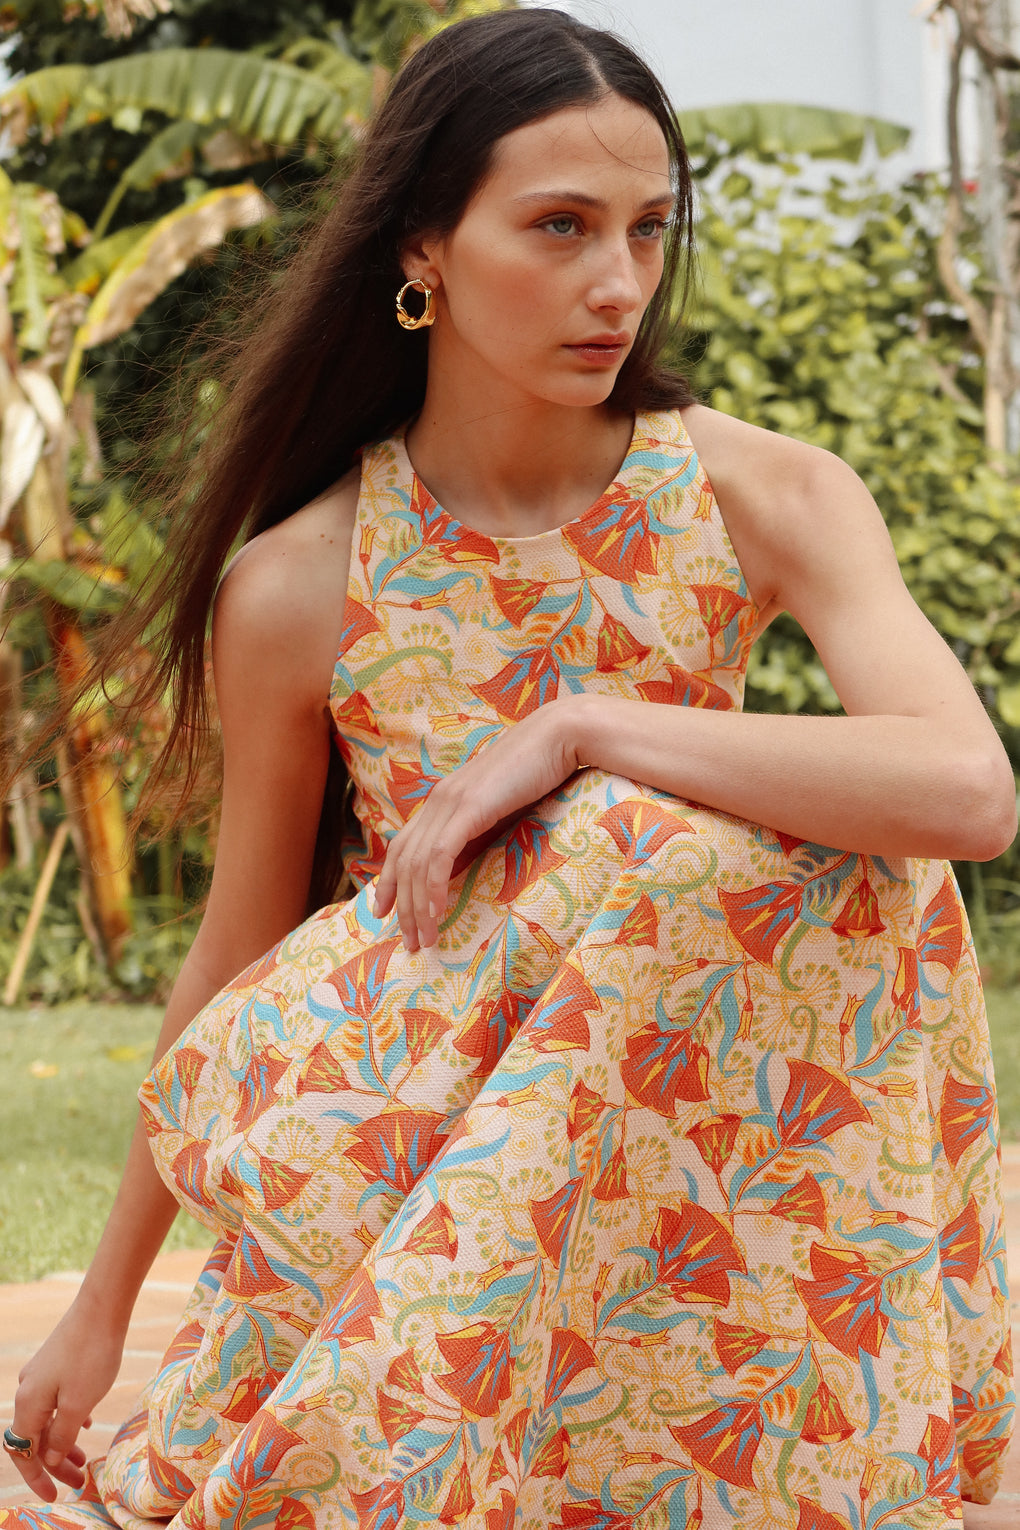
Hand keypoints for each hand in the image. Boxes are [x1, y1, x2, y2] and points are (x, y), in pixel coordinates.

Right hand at [8, 1302, 123, 1500]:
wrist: (102, 1306)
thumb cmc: (92, 1354)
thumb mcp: (79, 1404)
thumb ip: (62, 1435)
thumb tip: (49, 1459)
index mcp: (28, 1403)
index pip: (23, 1452)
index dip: (35, 1478)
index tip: (54, 1497)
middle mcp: (28, 1389)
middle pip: (34, 1438)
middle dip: (53, 1465)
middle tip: (77, 1482)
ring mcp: (41, 1375)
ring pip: (47, 1420)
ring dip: (62, 1443)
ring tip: (83, 1461)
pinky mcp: (56, 1364)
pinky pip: (56, 1402)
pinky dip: (68, 1419)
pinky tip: (86, 1424)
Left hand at [373, 698, 582, 950]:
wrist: (557, 736)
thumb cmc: (538, 772)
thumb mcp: (501, 809)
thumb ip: (478, 832)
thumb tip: (465, 865)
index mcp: (443, 800)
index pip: (403, 846)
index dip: (389, 881)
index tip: (383, 912)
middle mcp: (438, 801)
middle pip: (404, 861)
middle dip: (402, 906)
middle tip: (409, 942)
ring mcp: (451, 802)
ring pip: (419, 863)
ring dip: (418, 906)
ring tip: (425, 938)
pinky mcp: (469, 807)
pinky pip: (441, 855)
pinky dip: (434, 886)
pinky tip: (437, 912)